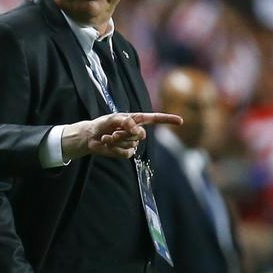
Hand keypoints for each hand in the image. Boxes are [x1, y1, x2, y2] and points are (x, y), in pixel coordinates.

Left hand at [61, 112, 182, 160]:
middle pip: (140, 135)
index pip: (155, 119)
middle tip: (114, 132)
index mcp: (136, 120)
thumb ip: (125, 121)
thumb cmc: (102, 124)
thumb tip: (136, 129)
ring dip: (117, 141)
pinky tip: (107, 143)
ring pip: (131, 144)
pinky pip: (125, 153)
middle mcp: (136, 131)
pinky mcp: (126, 152)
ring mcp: (132, 143)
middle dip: (126, 134)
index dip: (167, 120)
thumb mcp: (112, 119)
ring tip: (108, 137)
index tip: (180, 121)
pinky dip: (114, 148)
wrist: (91, 137)